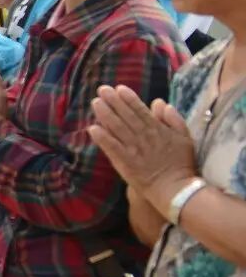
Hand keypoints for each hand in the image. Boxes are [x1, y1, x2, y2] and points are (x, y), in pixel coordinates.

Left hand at [90, 84, 197, 205]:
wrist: (175, 188)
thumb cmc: (181, 163)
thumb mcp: (184, 138)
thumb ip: (173, 119)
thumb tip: (161, 103)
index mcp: (157, 130)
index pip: (140, 110)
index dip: (129, 99)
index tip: (119, 88)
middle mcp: (144, 137)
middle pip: (126, 116)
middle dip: (113, 102)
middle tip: (101, 90)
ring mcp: (133, 149)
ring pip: (117, 128)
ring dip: (105, 114)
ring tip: (95, 103)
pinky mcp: (125, 162)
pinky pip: (112, 148)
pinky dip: (102, 138)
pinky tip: (92, 128)